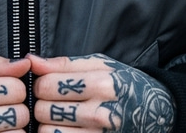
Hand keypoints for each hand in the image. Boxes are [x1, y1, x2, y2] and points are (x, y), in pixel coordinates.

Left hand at [30, 53, 174, 132]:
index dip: (40, 82)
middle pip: (44, 110)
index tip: (46, 83)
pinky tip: (62, 128)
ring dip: (46, 125)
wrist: (154, 111)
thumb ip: (64, 64)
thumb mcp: (100, 65)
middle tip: (51, 101)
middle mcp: (100, 113)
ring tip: (56, 117)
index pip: (48, 84)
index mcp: (101, 84)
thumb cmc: (123, 84)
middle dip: (41, 104)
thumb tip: (31, 60)